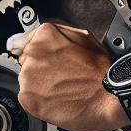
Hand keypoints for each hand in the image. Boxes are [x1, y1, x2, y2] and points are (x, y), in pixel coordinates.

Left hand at [14, 21, 128, 130]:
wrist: (108, 97)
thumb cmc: (99, 69)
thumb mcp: (82, 35)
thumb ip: (54, 31)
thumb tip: (32, 33)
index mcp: (44, 36)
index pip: (22, 41)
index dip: (36, 52)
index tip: (44, 59)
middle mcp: (32, 54)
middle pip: (25, 60)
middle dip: (39, 67)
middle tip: (61, 74)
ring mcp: (28, 77)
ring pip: (26, 79)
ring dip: (39, 83)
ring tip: (61, 86)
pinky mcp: (28, 98)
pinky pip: (27, 97)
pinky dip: (38, 99)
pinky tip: (56, 97)